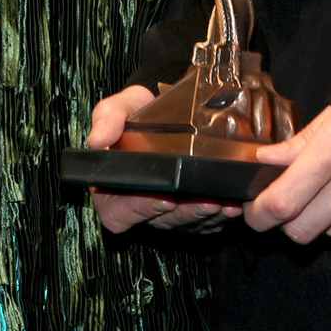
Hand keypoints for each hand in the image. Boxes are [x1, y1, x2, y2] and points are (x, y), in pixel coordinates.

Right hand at [86, 85, 240, 233]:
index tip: (163, 198)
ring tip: (224, 202)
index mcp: (114, 189)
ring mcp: (168, 213)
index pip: (118, 214)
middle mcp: (141, 205)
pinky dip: (221, 216)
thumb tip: (97, 141)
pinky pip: (206, 223)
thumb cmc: (139, 112)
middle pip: (160, 222)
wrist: (168, 109)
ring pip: (185, 224)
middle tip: (206, 202)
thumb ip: (108, 118)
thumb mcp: (121, 106)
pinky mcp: (192, 214)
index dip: (139, 211)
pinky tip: (234, 203)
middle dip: (185, 213)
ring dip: (206, 215)